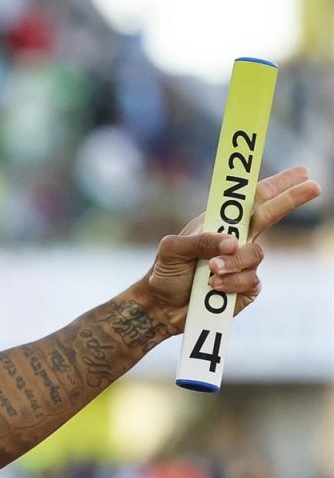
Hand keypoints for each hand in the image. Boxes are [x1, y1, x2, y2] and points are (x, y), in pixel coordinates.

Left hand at [142, 165, 321, 329]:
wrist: (162, 306)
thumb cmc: (166, 273)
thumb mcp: (171, 250)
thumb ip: (199, 241)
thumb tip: (232, 242)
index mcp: (220, 224)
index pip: (250, 200)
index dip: (276, 185)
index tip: (301, 172)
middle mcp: (237, 240)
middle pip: (271, 215)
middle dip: (292, 199)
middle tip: (315, 185)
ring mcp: (244, 264)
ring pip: (255, 254)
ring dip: (234, 261)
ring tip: (210, 270)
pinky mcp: (246, 287)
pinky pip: (250, 280)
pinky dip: (231, 282)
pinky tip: (212, 286)